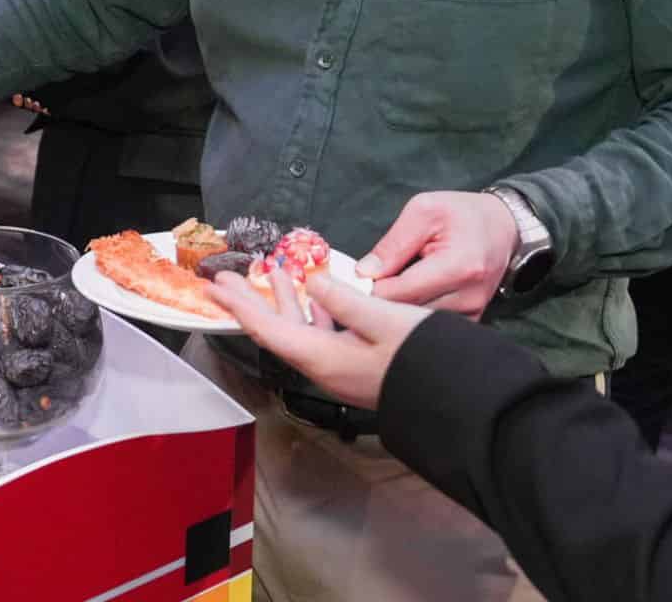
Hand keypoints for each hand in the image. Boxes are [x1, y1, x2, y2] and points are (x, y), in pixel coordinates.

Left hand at [209, 268, 434, 410]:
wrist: (455, 398)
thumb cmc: (421, 358)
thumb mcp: (384, 320)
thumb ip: (343, 299)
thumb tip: (311, 281)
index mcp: (323, 358)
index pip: (268, 329)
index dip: (240, 306)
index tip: (216, 287)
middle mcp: (324, 366)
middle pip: (276, 330)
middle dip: (252, 302)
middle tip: (227, 279)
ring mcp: (340, 367)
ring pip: (299, 330)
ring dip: (283, 301)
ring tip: (272, 273)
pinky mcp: (356, 364)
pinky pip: (322, 333)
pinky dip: (312, 309)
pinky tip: (316, 294)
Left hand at [357, 191, 520, 316]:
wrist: (505, 227)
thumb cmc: (463, 214)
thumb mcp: (424, 211)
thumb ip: (393, 244)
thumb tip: (363, 273)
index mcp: (458, 266)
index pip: (400, 293)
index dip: (370, 289)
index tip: (354, 281)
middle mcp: (469, 297)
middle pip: (406, 314)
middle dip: (380, 302)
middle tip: (364, 286)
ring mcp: (473, 313)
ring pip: (416, 324)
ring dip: (397, 311)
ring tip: (386, 289)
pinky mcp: (472, 320)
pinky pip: (430, 325)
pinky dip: (414, 315)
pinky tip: (407, 299)